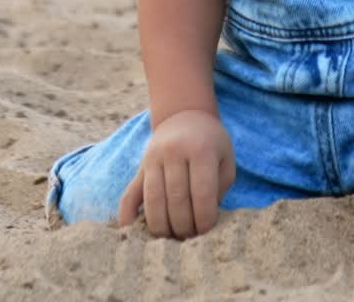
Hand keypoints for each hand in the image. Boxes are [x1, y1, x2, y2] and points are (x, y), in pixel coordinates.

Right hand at [118, 109, 234, 238]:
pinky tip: (133, 232)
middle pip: (176, 200)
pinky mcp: (139, 168)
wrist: (184, 116)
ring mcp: (153, 159)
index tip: (206, 231)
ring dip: (162, 227)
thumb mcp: (225, 158)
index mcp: (201, 149)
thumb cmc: (210, 143)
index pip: (201, 192)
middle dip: (184, 226)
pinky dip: (128, 217)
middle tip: (190, 237)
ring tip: (172, 237)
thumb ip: (220, 187)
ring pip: (153, 201)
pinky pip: (129, 196)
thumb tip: (203, 221)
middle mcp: (174, 151)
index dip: (204, 218)